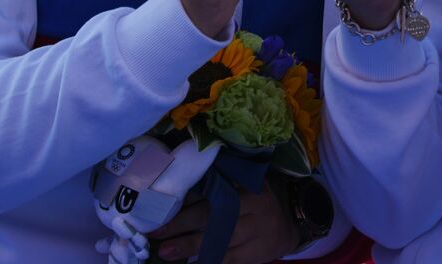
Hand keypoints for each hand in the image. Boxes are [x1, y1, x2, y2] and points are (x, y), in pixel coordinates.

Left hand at [149, 184, 299, 263]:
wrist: (285, 228)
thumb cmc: (254, 205)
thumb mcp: (243, 189)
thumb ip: (218, 188)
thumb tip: (176, 194)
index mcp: (250, 184)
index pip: (216, 189)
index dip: (189, 197)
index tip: (163, 203)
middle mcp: (257, 205)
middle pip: (216, 213)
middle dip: (183, 222)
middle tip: (156, 230)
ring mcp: (258, 231)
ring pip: (220, 238)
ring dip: (190, 245)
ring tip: (166, 251)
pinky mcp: (256, 254)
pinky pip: (229, 259)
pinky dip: (208, 261)